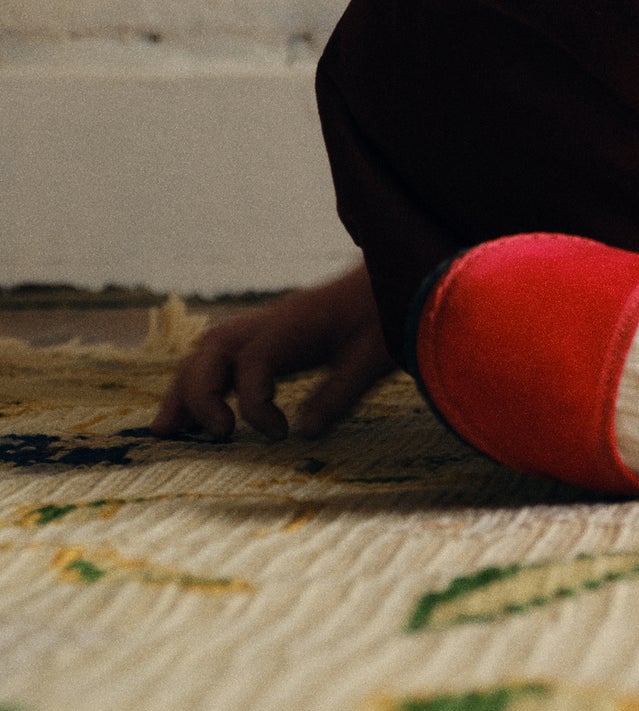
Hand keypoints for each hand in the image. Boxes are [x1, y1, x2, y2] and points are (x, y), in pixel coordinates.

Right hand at [149, 261, 394, 441]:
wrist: (398, 272)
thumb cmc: (389, 312)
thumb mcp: (374, 356)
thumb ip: (340, 393)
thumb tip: (303, 432)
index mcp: (299, 323)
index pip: (255, 360)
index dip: (255, 403)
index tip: (278, 434)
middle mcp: (275, 320)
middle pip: (213, 348)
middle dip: (191, 393)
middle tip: (182, 438)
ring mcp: (269, 324)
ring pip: (210, 349)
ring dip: (187, 387)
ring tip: (168, 431)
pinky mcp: (272, 333)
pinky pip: (226, 354)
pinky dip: (204, 381)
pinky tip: (200, 414)